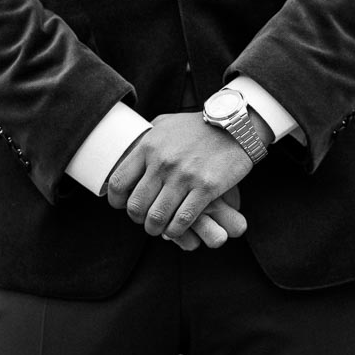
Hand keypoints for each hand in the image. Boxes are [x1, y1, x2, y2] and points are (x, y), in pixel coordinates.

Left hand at [106, 112, 253, 241]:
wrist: (236, 125)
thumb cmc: (199, 127)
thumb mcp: (166, 124)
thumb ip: (146, 139)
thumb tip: (129, 151)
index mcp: (148, 146)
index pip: (118, 183)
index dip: (118, 201)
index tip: (125, 206)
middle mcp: (162, 162)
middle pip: (136, 206)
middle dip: (138, 219)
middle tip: (146, 220)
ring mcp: (184, 176)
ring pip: (157, 217)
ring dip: (156, 229)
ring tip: (161, 228)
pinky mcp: (205, 188)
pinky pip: (182, 220)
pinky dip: (176, 230)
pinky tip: (177, 228)